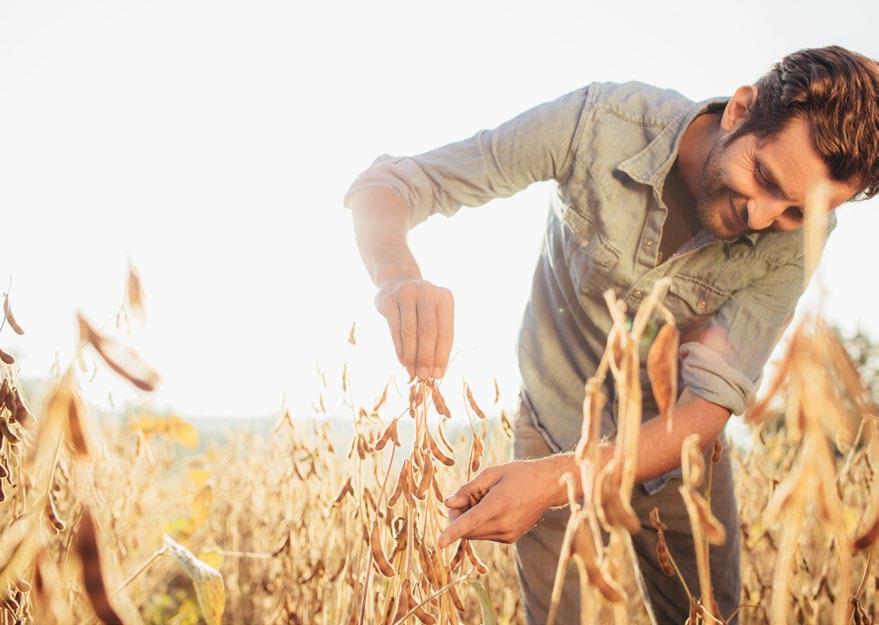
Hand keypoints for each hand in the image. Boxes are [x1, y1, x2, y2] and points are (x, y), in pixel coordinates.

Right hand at [375, 278, 453, 379]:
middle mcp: (427, 292)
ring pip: (410, 331)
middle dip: (426, 356)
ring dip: (411, 355)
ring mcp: (407, 293)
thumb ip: (436, 339)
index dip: (442, 355)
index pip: (446, 331)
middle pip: (428, 330)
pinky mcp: (389, 300)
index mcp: (445, 298)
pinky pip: (395, 329)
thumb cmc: (420, 307)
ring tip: (412, 372)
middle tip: (424, 375)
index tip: (438, 375)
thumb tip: (435, 371)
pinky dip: (400, 348)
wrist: (396, 282)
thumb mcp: (434, 315)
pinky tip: (403, 361)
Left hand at [437, 459, 564, 547]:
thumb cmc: (518, 475)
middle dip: (458, 517)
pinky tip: (491, 509)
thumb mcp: (491, 473)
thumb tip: (448, 502)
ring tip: (482, 500)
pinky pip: (485, 535)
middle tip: (462, 498)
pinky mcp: (510, 539)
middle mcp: (504, 524)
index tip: (439, 542)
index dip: (452, 532)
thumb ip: (468, 489)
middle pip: (468, 530)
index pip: (470, 521)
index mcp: (499, 504)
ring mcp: (508, 534)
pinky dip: (480, 525)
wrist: (546, 486)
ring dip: (469, 522)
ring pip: (475, 534)